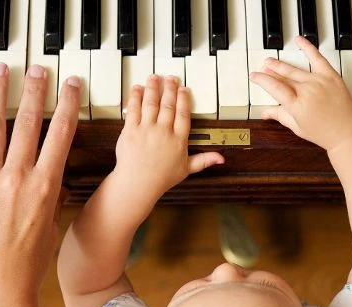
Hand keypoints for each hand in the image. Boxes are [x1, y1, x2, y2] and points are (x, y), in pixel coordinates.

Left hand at [0, 63, 80, 306]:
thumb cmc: (28, 265)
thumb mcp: (51, 227)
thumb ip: (51, 199)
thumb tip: (54, 184)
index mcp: (46, 188)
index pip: (60, 136)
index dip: (67, 106)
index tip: (71, 85)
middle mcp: (17, 179)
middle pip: (27, 124)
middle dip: (34, 91)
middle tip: (39, 69)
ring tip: (1, 71)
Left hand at [111, 75, 223, 201]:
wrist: (138, 183)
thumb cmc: (161, 178)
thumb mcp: (186, 169)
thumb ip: (204, 160)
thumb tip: (221, 158)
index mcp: (178, 140)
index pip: (183, 114)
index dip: (184, 99)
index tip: (184, 89)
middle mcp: (163, 131)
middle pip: (168, 105)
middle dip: (170, 89)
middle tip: (171, 78)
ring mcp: (146, 129)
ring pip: (151, 103)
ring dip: (153, 88)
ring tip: (155, 78)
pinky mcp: (131, 130)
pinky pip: (134, 109)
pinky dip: (136, 97)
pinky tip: (138, 88)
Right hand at [249, 36, 351, 151]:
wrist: (349, 132)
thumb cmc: (325, 134)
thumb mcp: (297, 127)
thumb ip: (280, 115)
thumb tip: (264, 112)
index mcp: (296, 105)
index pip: (273, 87)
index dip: (261, 80)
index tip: (254, 76)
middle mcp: (307, 91)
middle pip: (283, 76)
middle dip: (270, 71)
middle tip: (262, 68)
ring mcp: (319, 82)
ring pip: (295, 69)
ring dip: (281, 64)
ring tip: (271, 60)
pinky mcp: (331, 76)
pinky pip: (317, 58)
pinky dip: (307, 48)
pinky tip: (299, 40)